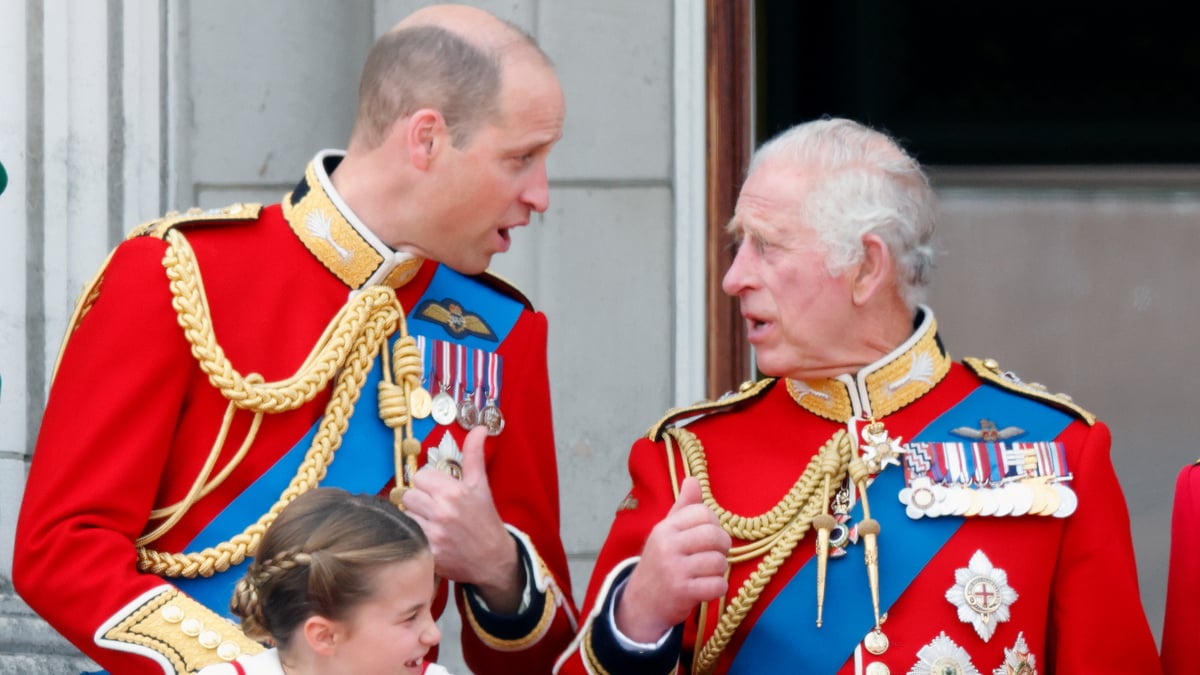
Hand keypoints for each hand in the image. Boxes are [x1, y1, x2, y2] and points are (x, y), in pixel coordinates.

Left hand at [401, 425, 523, 611]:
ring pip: (405, 516)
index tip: (438, 492)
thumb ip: (474, 454)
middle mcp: (442, 511)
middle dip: (419, 501)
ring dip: (414, 519)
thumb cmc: (485, 520)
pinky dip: (415, 538)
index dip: (427, 484)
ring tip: (430, 524)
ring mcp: (434, 534)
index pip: (420, 477)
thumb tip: (479, 428)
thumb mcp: (480, 485)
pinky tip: (429, 539)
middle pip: (408, 496)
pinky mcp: (428, 553)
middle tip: (433, 509)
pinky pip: (408, 536)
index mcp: (453, 491)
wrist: (493, 559)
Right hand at [615, 477, 730, 642]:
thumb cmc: (661, 563)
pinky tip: (707, 588)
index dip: (713, 523)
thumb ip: (683, 507)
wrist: (641, 603)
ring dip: (719, 570)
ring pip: (719, 562)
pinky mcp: (682, 592)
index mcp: (665, 528)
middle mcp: (668, 545)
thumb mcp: (667, 533)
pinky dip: (718, 588)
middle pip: (715, 535)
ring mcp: (674, 570)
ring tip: (707, 573)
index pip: (703, 512)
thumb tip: (693, 479)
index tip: (707, 536)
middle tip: (715, 554)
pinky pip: (718, 585)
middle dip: (723, 546)